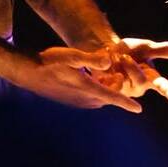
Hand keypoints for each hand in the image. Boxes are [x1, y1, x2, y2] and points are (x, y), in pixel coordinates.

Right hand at [14, 46, 142, 112]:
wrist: (28, 72)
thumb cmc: (48, 61)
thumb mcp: (70, 56)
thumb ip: (91, 59)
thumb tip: (109, 61)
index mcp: (86, 88)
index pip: (111, 97)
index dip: (126, 103)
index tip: (139, 110)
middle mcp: (83, 99)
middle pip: (108, 95)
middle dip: (116, 84)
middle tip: (116, 68)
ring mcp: (77, 101)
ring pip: (100, 95)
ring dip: (106, 86)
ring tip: (105, 71)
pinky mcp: (72, 100)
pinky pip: (91, 96)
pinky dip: (97, 88)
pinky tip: (92, 76)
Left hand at [91, 38, 167, 103]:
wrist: (106, 48)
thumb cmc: (130, 50)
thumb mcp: (146, 47)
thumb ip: (163, 50)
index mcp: (151, 76)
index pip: (162, 85)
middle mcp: (140, 86)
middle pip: (141, 81)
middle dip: (133, 67)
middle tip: (125, 57)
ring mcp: (126, 90)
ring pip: (126, 83)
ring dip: (120, 68)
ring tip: (116, 60)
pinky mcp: (112, 92)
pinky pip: (112, 85)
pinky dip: (109, 73)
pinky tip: (107, 70)